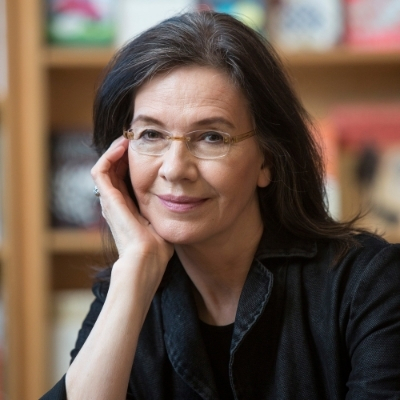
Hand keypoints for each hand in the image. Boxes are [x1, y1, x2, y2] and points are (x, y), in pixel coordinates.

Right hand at [91, 136, 173, 277]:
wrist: (147, 259)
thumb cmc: (157, 247)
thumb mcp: (162, 221)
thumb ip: (164, 209)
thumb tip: (180, 200)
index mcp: (127, 207)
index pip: (124, 178)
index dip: (131, 162)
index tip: (145, 149)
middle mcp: (115, 202)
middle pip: (113, 170)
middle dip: (123, 153)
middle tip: (135, 139)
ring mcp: (109, 200)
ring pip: (104, 167)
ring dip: (114, 151)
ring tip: (128, 139)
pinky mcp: (107, 198)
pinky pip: (100, 170)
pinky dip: (108, 156)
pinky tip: (122, 146)